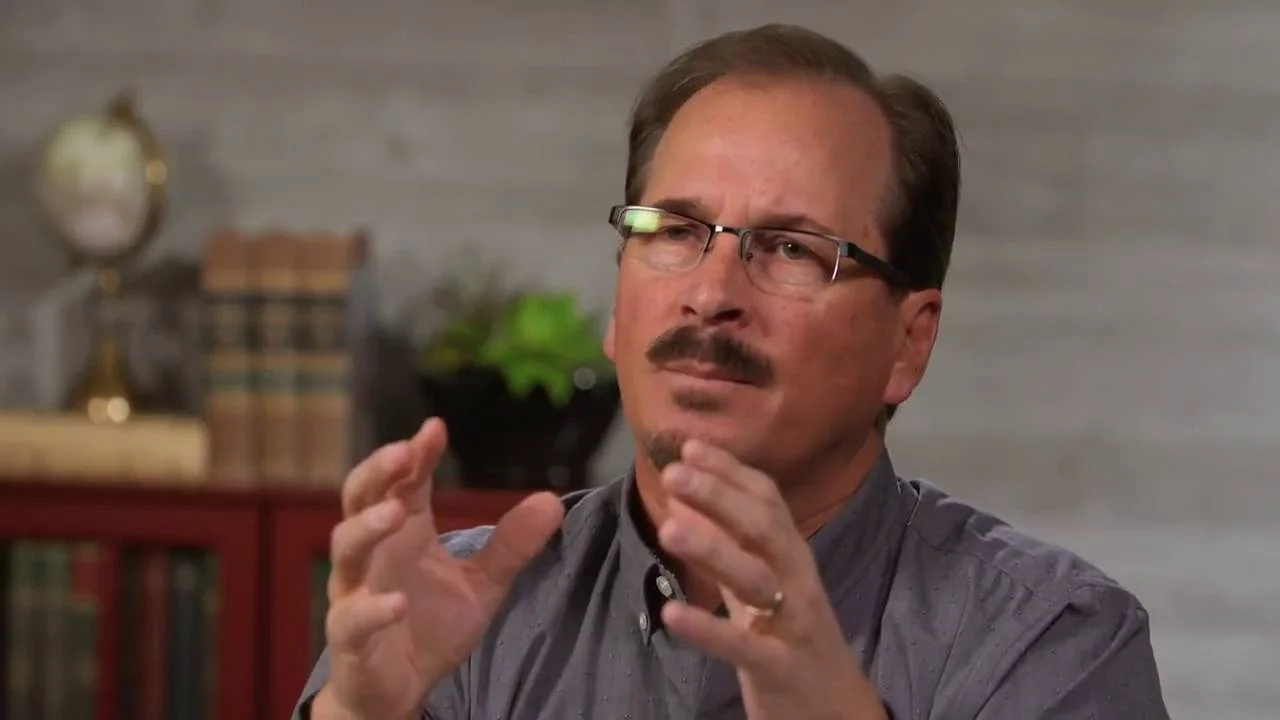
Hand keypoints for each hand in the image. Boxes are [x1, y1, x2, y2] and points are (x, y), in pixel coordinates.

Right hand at [319, 418, 563, 719]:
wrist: (398, 690)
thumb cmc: (430, 626)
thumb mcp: (482, 584)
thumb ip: (511, 545)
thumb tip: (552, 500)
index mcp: (404, 533)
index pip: (403, 483)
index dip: (415, 454)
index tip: (434, 428)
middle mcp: (373, 554)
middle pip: (359, 499)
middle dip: (376, 473)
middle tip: (401, 452)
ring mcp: (355, 592)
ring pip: (347, 550)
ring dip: (367, 528)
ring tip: (396, 513)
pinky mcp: (350, 638)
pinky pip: (352, 619)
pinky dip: (372, 608)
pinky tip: (396, 601)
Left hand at [656, 440, 885, 719]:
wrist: (836, 709)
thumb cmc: (790, 636)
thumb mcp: (760, 583)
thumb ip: (727, 543)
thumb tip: (686, 495)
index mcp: (791, 556)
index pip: (767, 500)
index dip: (730, 471)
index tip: (689, 446)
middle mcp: (797, 581)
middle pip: (765, 528)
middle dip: (720, 496)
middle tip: (674, 472)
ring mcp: (792, 624)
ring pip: (757, 580)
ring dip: (713, 550)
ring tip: (669, 527)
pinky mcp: (780, 668)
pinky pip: (742, 646)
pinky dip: (707, 629)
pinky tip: (672, 611)